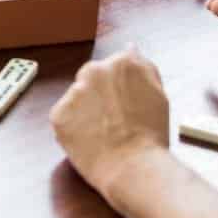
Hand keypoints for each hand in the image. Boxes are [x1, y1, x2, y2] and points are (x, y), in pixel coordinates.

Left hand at [50, 50, 168, 201]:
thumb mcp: (158, 94)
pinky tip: (91, 141)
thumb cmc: (152, 137)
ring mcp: (74, 91)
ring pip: (78, 98)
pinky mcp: (59, 113)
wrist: (134, 168)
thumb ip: (143, 68)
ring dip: (86, 111)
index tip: (124, 104)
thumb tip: (131, 48)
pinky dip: (74, 128)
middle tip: (114, 121)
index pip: (116, 67)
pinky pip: (65, 117)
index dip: (120, 88)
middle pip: (93, 78)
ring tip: (104, 135)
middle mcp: (95, 70)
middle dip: (100, 96)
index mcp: (123, 62)